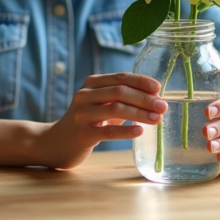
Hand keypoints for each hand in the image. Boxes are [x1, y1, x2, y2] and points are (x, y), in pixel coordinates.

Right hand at [37, 72, 168, 169]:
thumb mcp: (101, 104)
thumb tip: (155, 97)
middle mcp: (85, 95)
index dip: (141, 82)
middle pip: (120, 91)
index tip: (158, 88)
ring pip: (115, 109)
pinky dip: (125, 131)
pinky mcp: (82, 134)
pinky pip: (107, 132)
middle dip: (145, 99)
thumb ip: (122, 98)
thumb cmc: (86, 121)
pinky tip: (139, 132)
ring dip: (140, 114)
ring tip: (157, 119)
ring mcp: (82, 114)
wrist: (56, 142)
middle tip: (163, 106)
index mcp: (92, 83)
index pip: (120, 77)